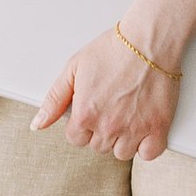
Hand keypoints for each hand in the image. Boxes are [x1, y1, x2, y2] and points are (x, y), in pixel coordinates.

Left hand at [34, 22, 178, 161]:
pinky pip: (149, 153)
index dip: (82, 124)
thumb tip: (37, 125)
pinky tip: (143, 128)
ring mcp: (134, 129)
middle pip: (98, 147)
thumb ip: (54, 100)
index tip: (91, 110)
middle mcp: (108, 126)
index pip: (75, 138)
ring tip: (126, 115)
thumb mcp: (73, 68)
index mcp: (85, 114)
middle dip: (101, 131)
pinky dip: (146, 145)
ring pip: (122, 153)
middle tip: (110, 107)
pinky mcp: (158, 127)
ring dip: (122, 139)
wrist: (148, 41)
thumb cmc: (112, 49)